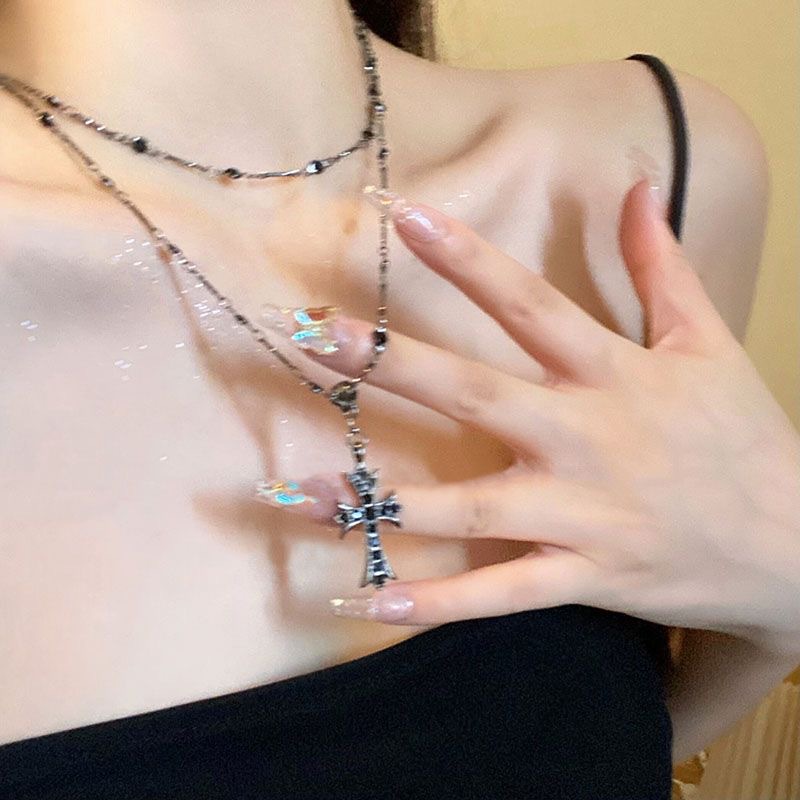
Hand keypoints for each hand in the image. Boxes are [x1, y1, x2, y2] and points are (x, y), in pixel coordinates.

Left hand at [258, 179, 799, 655]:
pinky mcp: (583, 578)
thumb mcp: (709, 341)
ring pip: (468, 507)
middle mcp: (585, 437)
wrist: (795, 544)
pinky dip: (436, 603)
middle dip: (390, 363)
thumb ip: (663, 264)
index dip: (464, 258)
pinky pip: (500, 594)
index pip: (527, 302)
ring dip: (383, 501)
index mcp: (611, 373)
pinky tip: (368, 599)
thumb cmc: (744, 437)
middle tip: (311, 334)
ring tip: (302, 492)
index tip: (399, 216)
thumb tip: (639, 186)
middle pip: (474, 393)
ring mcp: (580, 514)